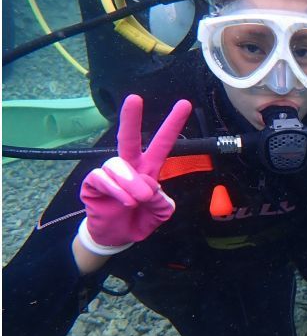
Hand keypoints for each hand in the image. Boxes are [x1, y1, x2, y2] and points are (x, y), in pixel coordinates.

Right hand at [78, 95, 191, 253]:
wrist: (117, 236)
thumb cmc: (140, 219)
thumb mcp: (161, 213)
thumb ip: (163, 202)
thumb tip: (151, 188)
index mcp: (149, 168)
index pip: (162, 143)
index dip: (172, 125)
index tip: (184, 104)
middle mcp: (130, 166)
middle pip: (129, 138)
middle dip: (131, 118)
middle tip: (135, 99)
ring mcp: (110, 173)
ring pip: (118, 164)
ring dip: (130, 183)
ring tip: (137, 200)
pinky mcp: (93, 183)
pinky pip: (102, 178)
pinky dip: (116, 190)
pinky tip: (125, 201)